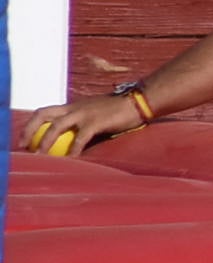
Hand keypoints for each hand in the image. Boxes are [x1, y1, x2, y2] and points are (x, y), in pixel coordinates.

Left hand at [20, 94, 143, 158]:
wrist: (139, 102)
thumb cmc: (121, 110)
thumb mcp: (96, 112)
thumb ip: (84, 121)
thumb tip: (75, 137)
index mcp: (73, 105)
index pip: (45, 111)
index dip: (31, 124)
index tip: (24, 139)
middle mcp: (74, 107)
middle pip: (42, 114)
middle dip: (29, 130)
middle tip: (24, 146)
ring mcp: (84, 114)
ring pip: (56, 126)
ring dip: (44, 142)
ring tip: (39, 156)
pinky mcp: (96, 122)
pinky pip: (79, 138)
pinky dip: (73, 150)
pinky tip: (71, 161)